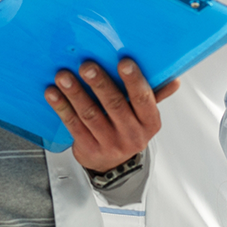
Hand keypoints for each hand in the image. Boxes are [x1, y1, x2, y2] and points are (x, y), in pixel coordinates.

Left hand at [43, 58, 179, 171]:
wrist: (113, 165)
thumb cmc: (128, 128)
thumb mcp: (144, 115)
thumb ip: (154, 95)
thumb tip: (174, 80)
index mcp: (149, 122)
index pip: (144, 99)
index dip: (134, 80)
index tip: (123, 62)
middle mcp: (131, 134)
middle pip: (114, 105)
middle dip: (99, 84)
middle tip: (86, 66)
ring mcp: (109, 143)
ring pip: (90, 115)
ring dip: (75, 93)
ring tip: (63, 76)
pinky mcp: (88, 148)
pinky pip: (73, 124)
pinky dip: (61, 107)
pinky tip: (52, 93)